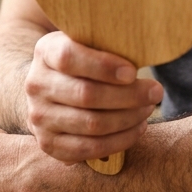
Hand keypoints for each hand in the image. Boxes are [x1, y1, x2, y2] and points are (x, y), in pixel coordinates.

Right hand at [25, 31, 162, 162]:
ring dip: (128, 118)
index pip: (69, 57)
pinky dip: (120, 141)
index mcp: (45, 52)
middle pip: (86, 95)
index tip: (133, 71)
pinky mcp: (48, 144)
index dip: (103, 66)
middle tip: (155, 92)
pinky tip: (138, 128)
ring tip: (148, 108)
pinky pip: (89, 148)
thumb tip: (141, 49)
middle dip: (128, 96)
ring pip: (91, 124)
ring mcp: (39, 118)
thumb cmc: (81, 61)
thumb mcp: (85, 42)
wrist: (47, 88)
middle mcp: (36, 85)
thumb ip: (105, 43)